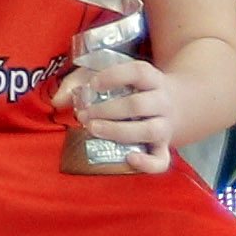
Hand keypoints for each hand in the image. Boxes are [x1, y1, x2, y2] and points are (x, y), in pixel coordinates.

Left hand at [53, 53, 183, 167]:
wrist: (179, 104)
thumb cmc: (135, 90)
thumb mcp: (116, 78)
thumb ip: (83, 82)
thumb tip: (57, 100)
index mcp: (152, 79)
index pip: (138, 72)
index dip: (115, 76)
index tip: (93, 84)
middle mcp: (163, 101)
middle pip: (139, 105)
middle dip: (108, 110)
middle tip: (85, 115)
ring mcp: (166, 126)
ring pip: (150, 130)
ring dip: (119, 132)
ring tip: (94, 129)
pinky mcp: (165, 148)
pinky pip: (162, 160)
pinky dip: (147, 163)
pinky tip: (129, 159)